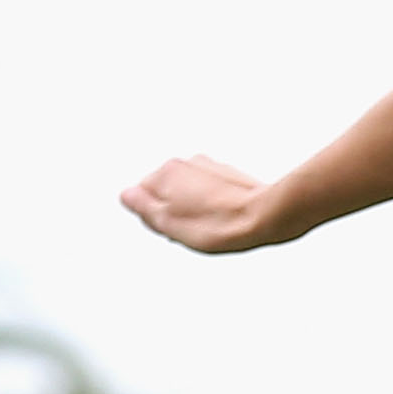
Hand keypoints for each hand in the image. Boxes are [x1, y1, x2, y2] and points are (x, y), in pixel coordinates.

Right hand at [120, 154, 273, 253]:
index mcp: (166, 171)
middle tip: (191, 231)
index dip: (153, 218)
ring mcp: (209, 167)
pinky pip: (209, 194)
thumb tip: (127, 195)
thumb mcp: (168, 223)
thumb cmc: (218, 224)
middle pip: (165, 193)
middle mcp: (186, 162)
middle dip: (173, 213)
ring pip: (188, 193)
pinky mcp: (229, 176)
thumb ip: (142, 207)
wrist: (265, 216)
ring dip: (193, 210)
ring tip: (210, 227)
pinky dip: (211, 206)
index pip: (141, 196)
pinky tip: (224, 221)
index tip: (170, 229)